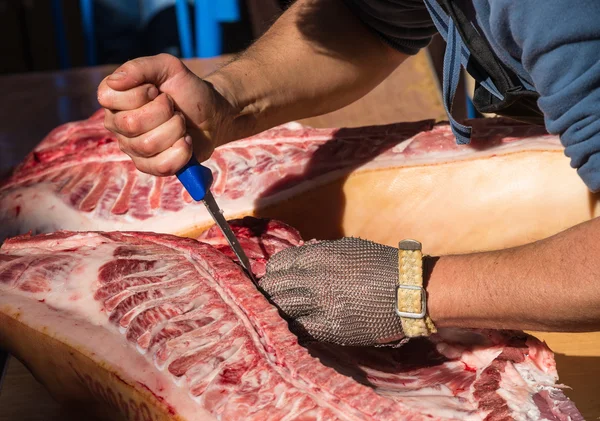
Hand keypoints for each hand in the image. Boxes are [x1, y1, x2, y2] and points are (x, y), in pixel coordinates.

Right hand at [97, 54, 234, 175]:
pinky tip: (186, 142)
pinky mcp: (150, 166)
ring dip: (175, 130)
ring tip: (181, 123)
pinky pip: (161, 166)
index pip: (108, 98)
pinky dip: (181, 152)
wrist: (211, 113)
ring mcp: (132, 148)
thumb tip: (114, 81)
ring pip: (147, 145)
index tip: (157, 91)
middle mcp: (117, 125)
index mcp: (114, 99)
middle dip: (164, 112)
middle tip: (174, 108)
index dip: (140, 93)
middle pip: (131, 124)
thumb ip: (139, 67)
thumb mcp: (167, 67)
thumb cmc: (186, 89)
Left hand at [259, 237, 403, 345]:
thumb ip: (322, 252)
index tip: (272, 275)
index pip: (281, 263)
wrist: (409, 291)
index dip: (273, 270)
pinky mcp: (332, 328)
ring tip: (273, 309)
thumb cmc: (381, 265)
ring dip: (275, 308)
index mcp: (321, 256)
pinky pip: (301, 328)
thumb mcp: (349, 248)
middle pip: (276, 287)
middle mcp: (317, 279)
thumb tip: (301, 254)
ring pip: (283, 308)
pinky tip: (290, 323)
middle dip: (268, 290)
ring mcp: (323, 305)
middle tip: (266, 294)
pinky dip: (292, 325)